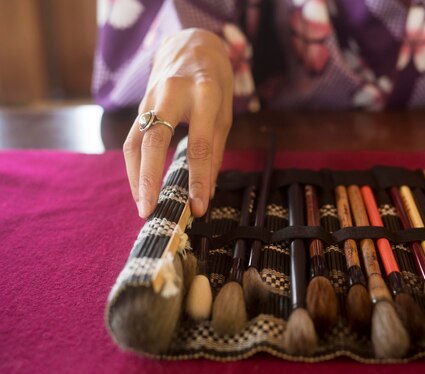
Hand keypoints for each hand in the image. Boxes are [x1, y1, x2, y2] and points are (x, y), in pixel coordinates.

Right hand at [123, 28, 233, 217]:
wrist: (191, 44)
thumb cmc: (214, 82)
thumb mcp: (224, 112)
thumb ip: (215, 150)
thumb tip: (208, 191)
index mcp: (204, 94)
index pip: (199, 144)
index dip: (198, 179)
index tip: (199, 207)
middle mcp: (172, 93)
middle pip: (154, 140)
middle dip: (150, 179)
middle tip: (150, 211)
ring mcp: (151, 98)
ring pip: (135, 141)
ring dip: (136, 177)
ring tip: (143, 207)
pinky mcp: (140, 105)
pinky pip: (133, 139)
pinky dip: (135, 166)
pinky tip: (141, 187)